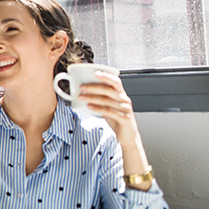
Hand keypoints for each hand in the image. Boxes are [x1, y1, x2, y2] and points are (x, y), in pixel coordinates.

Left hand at [79, 71, 152, 189]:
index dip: (106, 75)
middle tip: (81, 86)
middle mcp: (125, 100)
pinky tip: (88, 107)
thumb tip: (82, 90)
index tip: (95, 72)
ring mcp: (126, 109)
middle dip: (94, 86)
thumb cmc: (116, 119)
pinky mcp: (125, 119)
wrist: (127, 136)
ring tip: (81, 97)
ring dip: (92, 97)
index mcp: (121, 95)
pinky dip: (97, 108)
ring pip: (108, 100)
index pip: (116, 81)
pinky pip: (109, 111)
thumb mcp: (108, 106)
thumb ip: (99, 98)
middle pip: (109, 89)